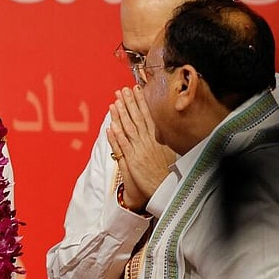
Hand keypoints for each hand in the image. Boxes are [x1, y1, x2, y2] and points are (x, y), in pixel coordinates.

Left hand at [106, 86, 174, 211]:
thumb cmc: (166, 172)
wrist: (166, 189)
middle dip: (130, 103)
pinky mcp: (133, 161)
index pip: (148, 115)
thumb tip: (156, 126)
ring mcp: (140, 150)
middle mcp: (149, 142)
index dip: (141, 101)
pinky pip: (123, 146)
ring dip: (121, 115)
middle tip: (123, 90)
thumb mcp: (167, 151)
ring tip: (114, 102)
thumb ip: (159, 138)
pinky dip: (117, 136)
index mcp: (158, 138)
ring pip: (129, 129)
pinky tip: (111, 126)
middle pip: (138, 118)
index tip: (137, 89)